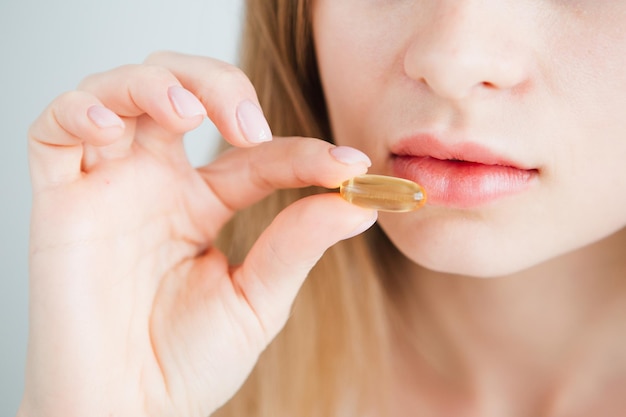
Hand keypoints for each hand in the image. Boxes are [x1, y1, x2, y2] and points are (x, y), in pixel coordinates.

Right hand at [20, 51, 375, 416]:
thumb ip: (298, 243)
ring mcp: (108, 185)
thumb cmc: (184, 362)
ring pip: (120, 91)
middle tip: (250, 126)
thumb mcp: (256, 298)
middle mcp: (156, 182)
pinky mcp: (60, 200)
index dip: (303, 150)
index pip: (257, 153)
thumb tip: (359, 201)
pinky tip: (114, 128)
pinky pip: (54, 130)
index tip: (348, 166)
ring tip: (188, 112)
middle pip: (181, 88)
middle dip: (217, 83)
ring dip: (158, 83)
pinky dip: (82, 110)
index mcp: (202, 202)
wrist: (126, 411)